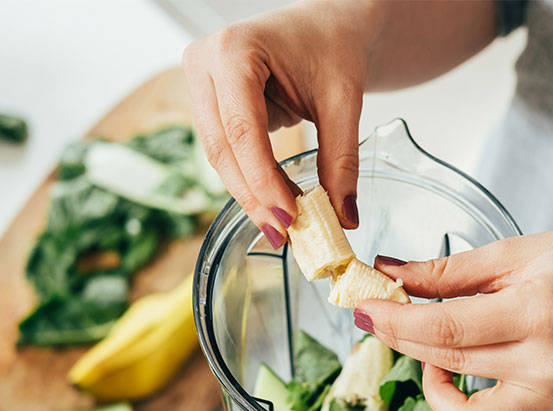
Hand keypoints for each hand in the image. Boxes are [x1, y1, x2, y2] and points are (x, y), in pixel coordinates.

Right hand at [183, 1, 372, 246]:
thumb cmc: (333, 46)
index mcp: (234, 49)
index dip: (263, 179)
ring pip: (219, 156)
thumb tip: (344, 217)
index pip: (243, 129)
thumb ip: (341, 160)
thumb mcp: (343, 101)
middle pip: (222, 148)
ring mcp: (202, 84)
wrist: (327, 27)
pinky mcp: (210, 104)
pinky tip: (275, 203)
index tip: (290, 218)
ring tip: (283, 226)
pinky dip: (251, 180)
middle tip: (283, 235)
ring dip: (251, 194)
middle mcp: (206, 63)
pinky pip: (226, 152)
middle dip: (254, 196)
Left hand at [355, 230, 552, 410]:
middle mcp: (548, 365)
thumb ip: (449, 270)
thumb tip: (393, 273)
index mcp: (536, 314)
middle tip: (385, 319)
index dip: (393, 321)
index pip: (442, 328)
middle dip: (402, 342)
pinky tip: (490, 400)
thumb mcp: (518, 251)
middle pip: (449, 365)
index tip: (365, 311)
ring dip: (439, 393)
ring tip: (437, 358)